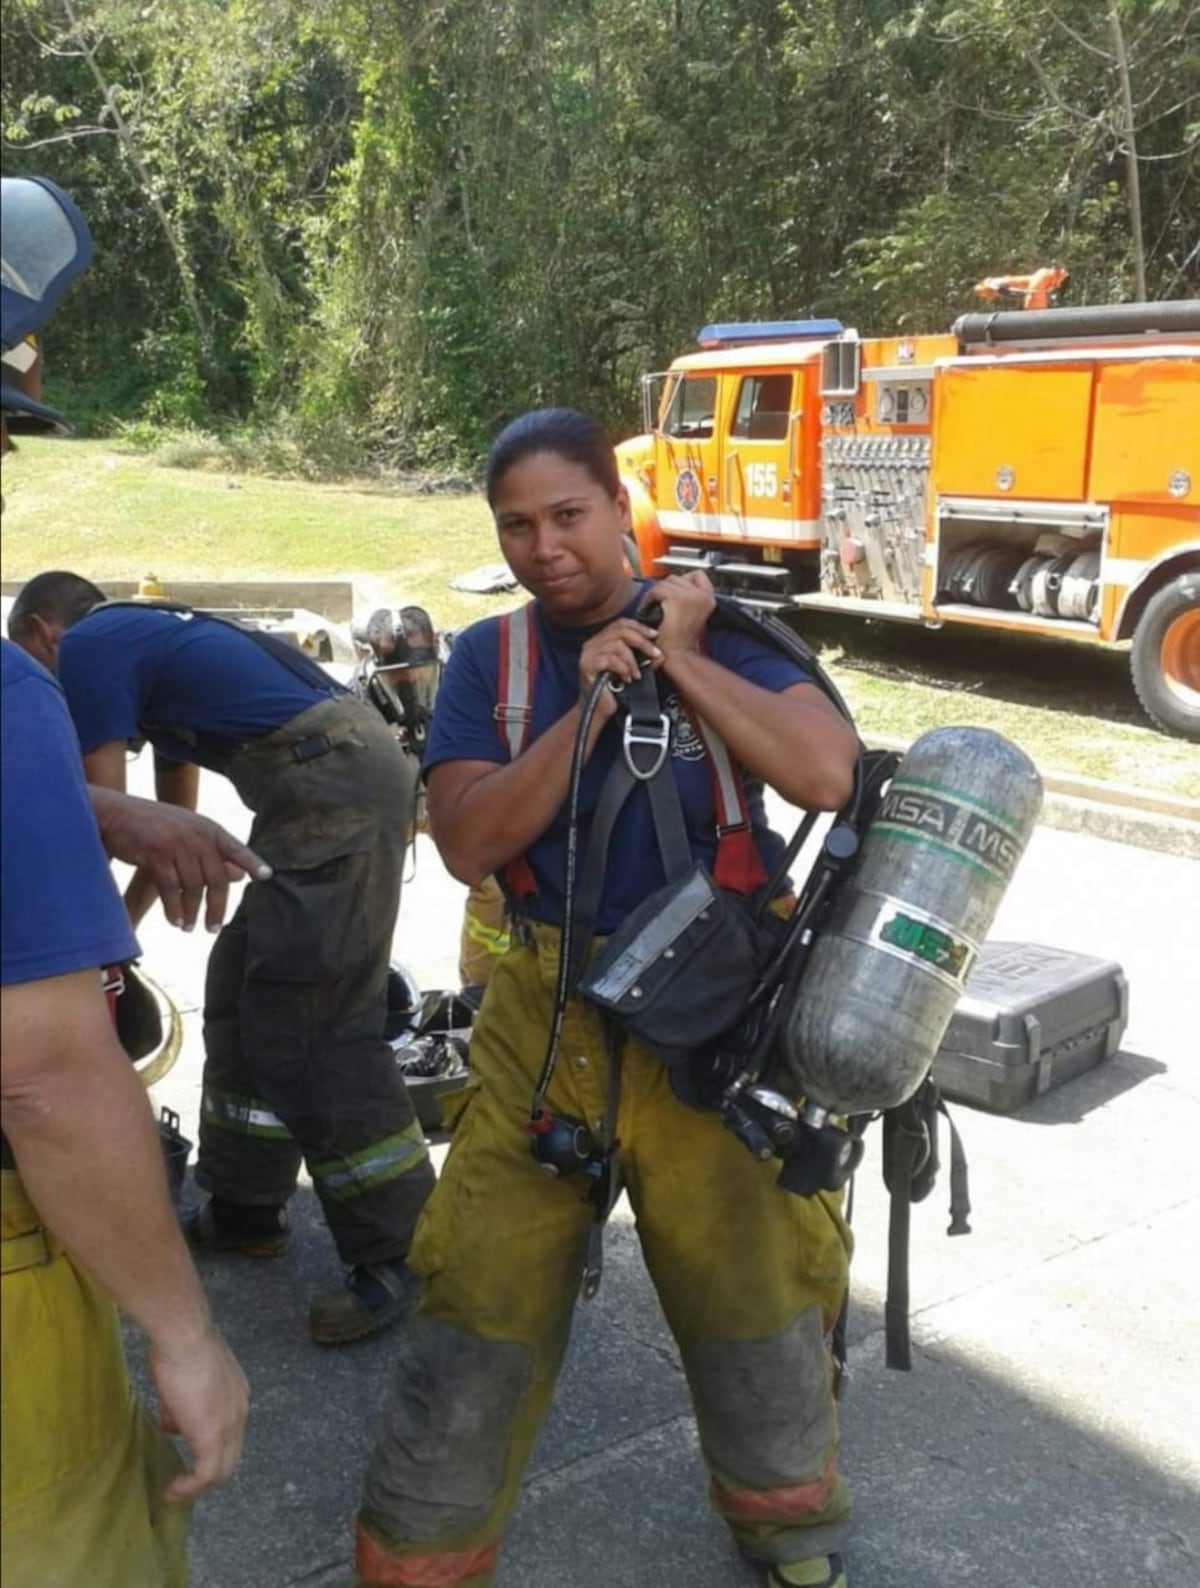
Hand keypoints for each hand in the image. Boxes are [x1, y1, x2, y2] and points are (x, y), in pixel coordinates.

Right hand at [91, 789, 271, 931]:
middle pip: (216, 878)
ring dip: (192, 911)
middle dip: (217, 907)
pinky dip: (174, 909)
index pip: (236, 848)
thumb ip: (213, 854)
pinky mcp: (156, 855)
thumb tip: (239, 876)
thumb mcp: (188, 834)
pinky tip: (175, 921)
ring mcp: (177, 844)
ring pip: (193, 886)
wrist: (117, 814)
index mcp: (209, 829)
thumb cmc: (155, 826)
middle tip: (214, 928)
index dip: (252, 862)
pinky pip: (171, 889)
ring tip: (189, 927)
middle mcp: (197, 836)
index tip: (267, 876)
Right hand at [150, 1326, 248, 1502]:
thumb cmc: (179, 1349)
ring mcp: (230, 1425)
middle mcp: (240, 1412)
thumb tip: (173, 1426)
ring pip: (222, 1469)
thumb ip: (181, 1408)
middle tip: (182, 1485)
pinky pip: (206, 1474)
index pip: (228, 1434)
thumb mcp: (181, 1382)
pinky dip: (190, 1488)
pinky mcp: (213, 1436)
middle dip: (206, 1475)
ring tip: (176, 1492)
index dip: (208, 1451)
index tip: (187, 1461)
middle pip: (230, 1457)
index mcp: (236, 1396)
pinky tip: (172, 1491)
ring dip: (198, 1486)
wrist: (184, 1338)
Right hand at [578, 617, 662, 720]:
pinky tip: (626, 678)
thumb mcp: (632, 670)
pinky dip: (623, 668)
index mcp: (601, 640)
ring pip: (617, 645)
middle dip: (642, 642)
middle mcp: (592, 644)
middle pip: (621, 631)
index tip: (654, 635)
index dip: (639, 627)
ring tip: (636, 674)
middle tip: (654, 654)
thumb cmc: (613, 691)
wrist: (599, 711)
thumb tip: (660, 653)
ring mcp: (588, 654)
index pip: (621, 623)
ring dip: (632, 660)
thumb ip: (644, 659)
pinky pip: (610, 660)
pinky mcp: (587, 666)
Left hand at [650, 572, 714, 655]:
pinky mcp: (676, 599)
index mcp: (709, 598)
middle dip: (666, 588)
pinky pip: (657, 590)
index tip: (675, 591)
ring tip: (653, 604)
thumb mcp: (694, 613)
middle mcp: (703, 595)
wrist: (677, 654)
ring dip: (656, 592)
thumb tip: (676, 582)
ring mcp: (690, 596)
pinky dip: (649, 598)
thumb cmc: (681, 638)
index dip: (684, 580)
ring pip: (666, 582)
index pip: (698, 574)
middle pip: (678, 577)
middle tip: (660, 601)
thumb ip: (691, 596)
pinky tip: (648, 608)